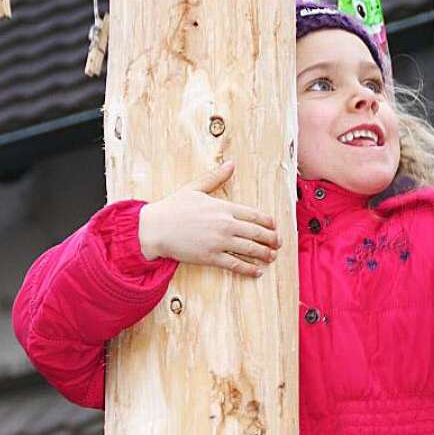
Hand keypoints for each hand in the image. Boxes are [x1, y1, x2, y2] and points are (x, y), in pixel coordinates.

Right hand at [138, 161, 281, 277]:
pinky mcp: (211, 257)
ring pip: (249, 249)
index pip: (253, 214)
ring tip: (272, 257)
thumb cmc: (172, 208)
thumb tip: (230, 164)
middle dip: (271, 239)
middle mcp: (225, 224)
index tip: (274, 226)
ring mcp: (219, 242)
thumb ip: (215, 177)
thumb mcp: (194, 188)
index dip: (267, 221)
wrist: (155, 228)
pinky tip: (257, 271)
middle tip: (278, 243)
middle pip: (256, 232)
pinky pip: (235, 264)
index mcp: (223, 207)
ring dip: (264, 254)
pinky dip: (248, 269)